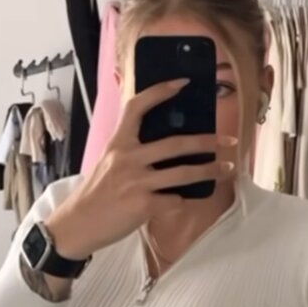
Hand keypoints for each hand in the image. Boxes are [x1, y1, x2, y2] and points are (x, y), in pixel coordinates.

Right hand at [45, 79, 236, 260]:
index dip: (160, 91)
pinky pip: (174, 200)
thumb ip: (131, 151)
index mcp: (118, 143)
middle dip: (207, 141)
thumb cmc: (97, 193)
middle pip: (175, 144)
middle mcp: (128, 158)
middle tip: (228, 140)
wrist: (79, 224)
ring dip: (210, 171)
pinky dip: (183, 199)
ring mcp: (137, 182)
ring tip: (228, 168)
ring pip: (183, 173)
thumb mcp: (108, 162)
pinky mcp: (143, 205)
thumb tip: (165, 147)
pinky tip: (189, 199)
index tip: (183, 83)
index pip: (137, 107)